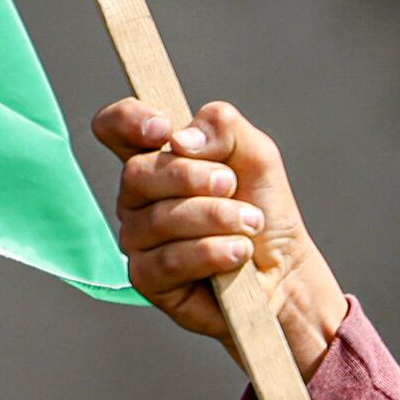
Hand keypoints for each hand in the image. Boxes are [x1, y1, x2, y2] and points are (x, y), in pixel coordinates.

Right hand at [92, 96, 347, 375]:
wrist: (285, 268)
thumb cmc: (264, 207)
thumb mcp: (255, 153)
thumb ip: (222, 127)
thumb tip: (180, 139)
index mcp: (157, 158)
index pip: (114, 127)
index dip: (128, 120)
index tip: (164, 130)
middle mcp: (138, 198)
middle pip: (136, 173)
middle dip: (191, 176)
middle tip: (232, 185)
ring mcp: (139, 239)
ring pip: (159, 219)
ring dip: (215, 218)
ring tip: (250, 224)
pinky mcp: (148, 279)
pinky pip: (169, 260)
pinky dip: (212, 253)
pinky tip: (238, 253)